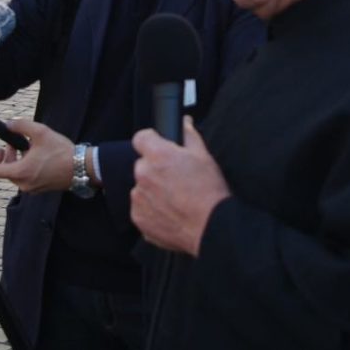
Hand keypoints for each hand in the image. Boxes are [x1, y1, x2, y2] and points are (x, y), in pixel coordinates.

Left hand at [0, 119, 73, 193]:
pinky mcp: (42, 189)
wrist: (81, 167)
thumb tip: (8, 124)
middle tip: (16, 144)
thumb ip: (21, 126)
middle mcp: (24, 184)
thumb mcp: (40, 132)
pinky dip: (28, 168)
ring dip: (19, 162)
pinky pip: (28, 179)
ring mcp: (33, 188)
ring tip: (30, 148)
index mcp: (21, 172)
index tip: (1, 148)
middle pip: (7, 171)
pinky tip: (39, 157)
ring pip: (18, 175)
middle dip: (9, 156)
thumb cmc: (60, 151)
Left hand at [131, 117, 229, 256]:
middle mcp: (144, 174)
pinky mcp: (139, 218)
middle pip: (142, 164)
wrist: (211, 227)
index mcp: (158, 155)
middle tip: (174, 178)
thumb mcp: (203, 156)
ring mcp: (139, 197)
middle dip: (155, 168)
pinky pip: (141, 207)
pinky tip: (170, 211)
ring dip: (152, 189)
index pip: (140, 138)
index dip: (151, 141)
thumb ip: (189, 134)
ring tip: (175, 198)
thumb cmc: (209, 192)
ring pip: (141, 187)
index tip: (158, 147)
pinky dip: (152, 209)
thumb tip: (184, 122)